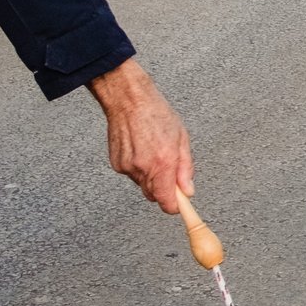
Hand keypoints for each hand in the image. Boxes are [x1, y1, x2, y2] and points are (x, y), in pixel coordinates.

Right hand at [91, 58, 193, 214]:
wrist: (129, 100)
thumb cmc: (156, 113)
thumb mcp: (182, 138)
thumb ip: (185, 168)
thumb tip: (188, 190)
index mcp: (163, 163)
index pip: (167, 201)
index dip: (175, 205)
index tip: (180, 204)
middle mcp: (143, 168)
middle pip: (155, 196)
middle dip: (163, 188)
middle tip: (168, 168)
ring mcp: (128, 168)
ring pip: (143, 185)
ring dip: (150, 176)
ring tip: (152, 152)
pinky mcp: (117, 165)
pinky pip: (132, 175)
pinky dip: (138, 168)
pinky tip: (140, 149)